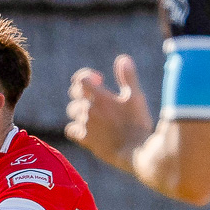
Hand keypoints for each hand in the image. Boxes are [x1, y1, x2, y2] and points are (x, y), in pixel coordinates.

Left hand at [65, 55, 152, 169]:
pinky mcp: (85, 140)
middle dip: (83, 92)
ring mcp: (86, 125)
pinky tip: (86, 129)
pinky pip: (71, 130)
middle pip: (75, 95)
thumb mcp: (136, 97)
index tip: (99, 79)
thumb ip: (128, 77)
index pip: (81, 80)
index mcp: (101, 96)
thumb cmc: (138, 123)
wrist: (136, 151)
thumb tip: (123, 58)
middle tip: (96, 96)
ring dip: (81, 109)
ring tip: (95, 113)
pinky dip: (76, 128)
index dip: (86, 77)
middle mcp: (90, 109)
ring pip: (73, 112)